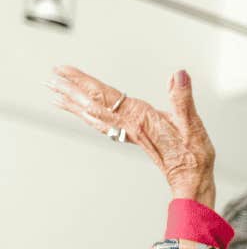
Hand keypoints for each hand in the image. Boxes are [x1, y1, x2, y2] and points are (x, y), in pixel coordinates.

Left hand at [48, 66, 213, 205]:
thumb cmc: (192, 156)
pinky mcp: (131, 137)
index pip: (104, 95)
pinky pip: (101, 124)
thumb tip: (178, 75)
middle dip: (69, 89)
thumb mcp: (193, 124)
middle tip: (50, 77)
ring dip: (73, 103)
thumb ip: (183, 98)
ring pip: (93, 115)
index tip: (64, 70)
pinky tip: (81, 112)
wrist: (191, 179)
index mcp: (139, 118)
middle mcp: (129, 125)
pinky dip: (85, 116)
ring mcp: (128, 132)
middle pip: (92, 104)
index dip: (82, 81)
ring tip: (55, 92)